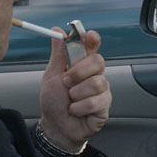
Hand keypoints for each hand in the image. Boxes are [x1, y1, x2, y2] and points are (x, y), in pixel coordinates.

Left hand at [38, 28, 111, 150]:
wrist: (55, 126)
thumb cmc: (54, 101)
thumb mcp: (51, 75)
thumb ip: (58, 54)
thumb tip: (57, 30)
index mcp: (82, 65)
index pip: (92, 46)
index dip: (92, 39)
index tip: (88, 35)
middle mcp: (95, 75)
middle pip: (98, 61)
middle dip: (79, 72)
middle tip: (66, 81)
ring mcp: (102, 90)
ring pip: (96, 83)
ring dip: (76, 94)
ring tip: (70, 100)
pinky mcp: (104, 106)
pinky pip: (95, 101)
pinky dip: (79, 107)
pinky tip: (75, 110)